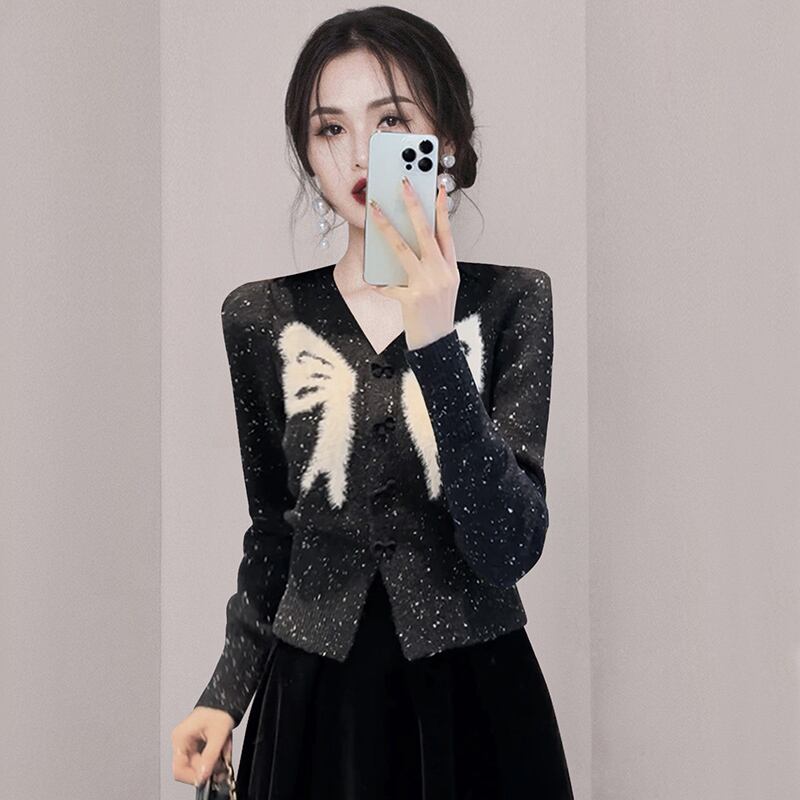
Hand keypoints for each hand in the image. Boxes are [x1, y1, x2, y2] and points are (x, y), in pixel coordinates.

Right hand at [171, 706, 234, 787]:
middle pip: (192, 767)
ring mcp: (190, 742)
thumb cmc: (219, 709)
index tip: (207, 777)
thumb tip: (203, 776)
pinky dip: (216, 755)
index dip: (193, 776)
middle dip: (209, 767)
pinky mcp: (198, 743)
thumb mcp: (217, 735)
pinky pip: (206, 757)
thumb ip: (210, 757)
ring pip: (201, 763)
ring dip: (215, 761)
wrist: (226, 699)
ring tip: (225, 749)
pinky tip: (223, 746)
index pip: (179, 769)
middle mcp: (182, 741)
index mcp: (180, 737)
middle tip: (223, 765)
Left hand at [368, 178, 457, 349]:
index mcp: (450, 268)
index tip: (438, 188)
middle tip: (404, 183)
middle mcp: (441, 273)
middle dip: (413, 205)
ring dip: (386, 227)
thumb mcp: (444, 286)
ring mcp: (427, 285)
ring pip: (402, 249)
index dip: (442, 209)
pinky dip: (380, 284)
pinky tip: (373, 283)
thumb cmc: (437, 313)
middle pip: (425, 232)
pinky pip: (389, 285)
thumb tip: (412, 242)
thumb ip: (434, 265)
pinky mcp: (411, 299)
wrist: (437, 345)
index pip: (447, 232)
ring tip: (374, 209)